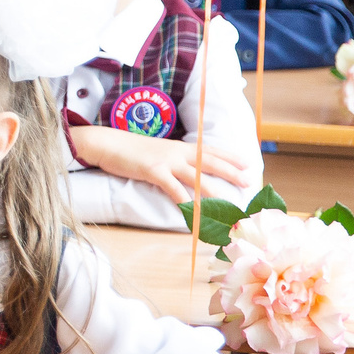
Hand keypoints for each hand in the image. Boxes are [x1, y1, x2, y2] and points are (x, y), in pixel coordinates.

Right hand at [68, 126, 253, 202]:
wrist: (106, 143)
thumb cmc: (128, 150)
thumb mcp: (155, 151)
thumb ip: (171, 160)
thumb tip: (182, 171)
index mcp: (178, 147)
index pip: (209, 150)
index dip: (229, 156)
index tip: (247, 163)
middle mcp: (176, 152)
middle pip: (209, 162)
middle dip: (230, 172)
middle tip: (248, 181)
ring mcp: (165, 161)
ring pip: (196, 177)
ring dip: (213, 191)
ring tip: (226, 203)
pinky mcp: (153, 171)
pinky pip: (173, 188)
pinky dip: (184, 200)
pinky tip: (192, 210)